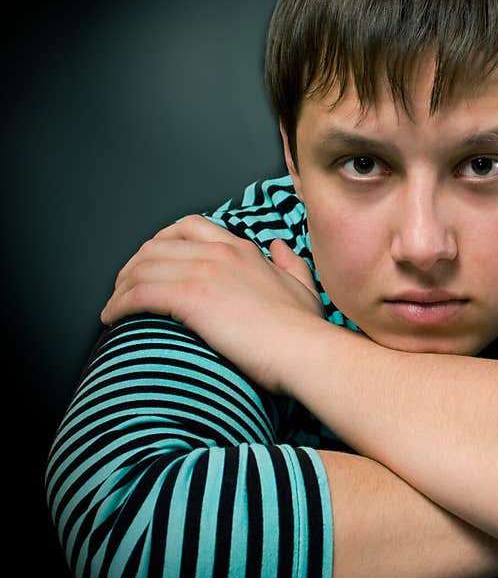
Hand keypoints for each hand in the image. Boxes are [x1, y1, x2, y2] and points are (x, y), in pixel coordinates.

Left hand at [100, 215, 324, 393]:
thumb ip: (290, 263)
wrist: (304, 349)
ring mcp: (203, 272)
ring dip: (121, 286)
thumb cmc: (305, 330)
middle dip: (134, 264)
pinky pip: (139, 293)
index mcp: (241, 250)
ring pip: (142, 267)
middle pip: (157, 245)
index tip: (152, 262)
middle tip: (125, 286)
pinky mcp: (189, 297)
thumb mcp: (305, 288)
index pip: (189, 227)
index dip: (162, 242)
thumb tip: (278, 246)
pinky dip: (119, 304)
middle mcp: (218, 253)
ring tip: (114, 306)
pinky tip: (113, 318)